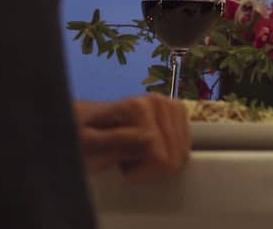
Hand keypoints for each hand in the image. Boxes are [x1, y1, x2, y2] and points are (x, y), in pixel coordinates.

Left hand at [75, 95, 189, 179]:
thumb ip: (117, 142)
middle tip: (129, 160)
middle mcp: (158, 101)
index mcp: (138, 107)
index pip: (160, 157)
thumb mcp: (90, 144)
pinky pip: (185, 144)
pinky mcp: (177, 110)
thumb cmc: (87, 135)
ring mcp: (170, 104)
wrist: (90, 119)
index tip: (121, 167)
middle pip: (175, 156)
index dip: (140, 172)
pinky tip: (151, 147)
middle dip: (151, 167)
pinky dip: (170, 152)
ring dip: (160, 160)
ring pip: (182, 152)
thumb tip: (149, 138)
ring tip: (138, 152)